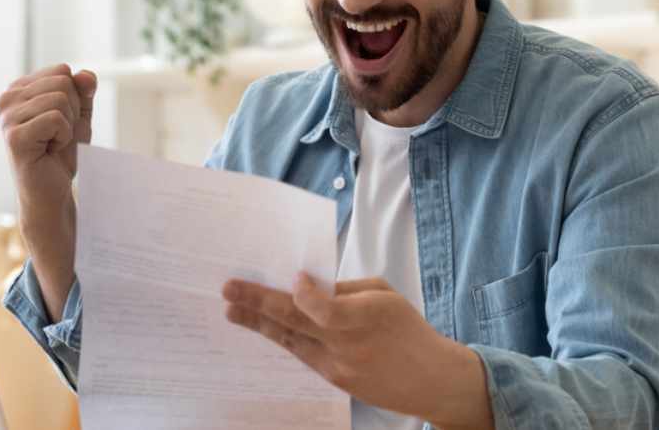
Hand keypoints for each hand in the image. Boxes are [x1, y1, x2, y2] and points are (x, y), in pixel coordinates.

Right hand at [0, 62, 96, 321]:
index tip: (60, 122)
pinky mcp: (14, 137)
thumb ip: (84, 92)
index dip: (74, 99)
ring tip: (52, 143)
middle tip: (58, 136)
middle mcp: (6, 99)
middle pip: (62, 82)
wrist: (54, 191)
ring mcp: (7, 118)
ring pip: (60, 99)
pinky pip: (55, 119)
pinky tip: (50, 150)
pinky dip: (63, 136)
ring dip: (67, 126)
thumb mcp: (78, 116)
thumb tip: (85, 74)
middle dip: (72, 111)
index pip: (62, 71)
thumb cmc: (61, 153)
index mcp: (18, 89)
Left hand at [222, 274, 493, 428]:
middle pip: (297, 322)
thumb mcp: (386, 296)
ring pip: (291, 340)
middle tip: (229, 289)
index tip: (294, 278)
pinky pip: (302, 354)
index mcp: (367, 317)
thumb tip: (309, 286)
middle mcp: (349, 345)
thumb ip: (347, 290)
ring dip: (258, 323)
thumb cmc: (408, 329)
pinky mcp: (335, 380)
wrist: (429, 379)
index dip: (305, 294)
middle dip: (259, 303)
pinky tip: (263, 325)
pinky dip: (282, 337)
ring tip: (232, 309)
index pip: (325, 309)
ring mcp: (339, 366)